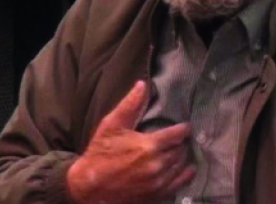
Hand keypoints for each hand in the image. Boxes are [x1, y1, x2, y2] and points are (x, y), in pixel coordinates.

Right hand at [67, 81, 194, 203]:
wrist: (89, 185)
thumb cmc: (100, 152)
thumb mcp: (112, 124)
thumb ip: (130, 104)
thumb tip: (142, 84)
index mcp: (149, 146)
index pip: (177, 134)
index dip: (183, 129)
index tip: (185, 125)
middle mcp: (157, 165)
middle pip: (180, 150)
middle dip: (181, 143)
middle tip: (180, 138)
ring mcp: (157, 182)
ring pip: (181, 167)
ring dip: (183, 158)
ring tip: (181, 151)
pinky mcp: (155, 194)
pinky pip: (178, 184)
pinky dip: (184, 176)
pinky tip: (186, 170)